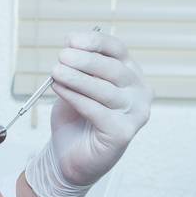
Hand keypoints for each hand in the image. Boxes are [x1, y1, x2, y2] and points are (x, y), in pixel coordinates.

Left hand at [22, 31, 152, 196]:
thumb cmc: (74, 118)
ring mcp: (135, 113)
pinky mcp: (123, 133)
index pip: (118, 50)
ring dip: (77, 78)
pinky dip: (76, 97)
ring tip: (56, 72)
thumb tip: (71, 46)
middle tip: (61, 56)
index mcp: (130, 74)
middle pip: (114, 69)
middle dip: (85, 60)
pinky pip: (97, 110)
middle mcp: (139, 91)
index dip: (95, 42)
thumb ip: (77, 68)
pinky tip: (59, 89)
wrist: (69, 156)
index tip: (71, 40)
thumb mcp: (74, 86)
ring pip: (105, 90)